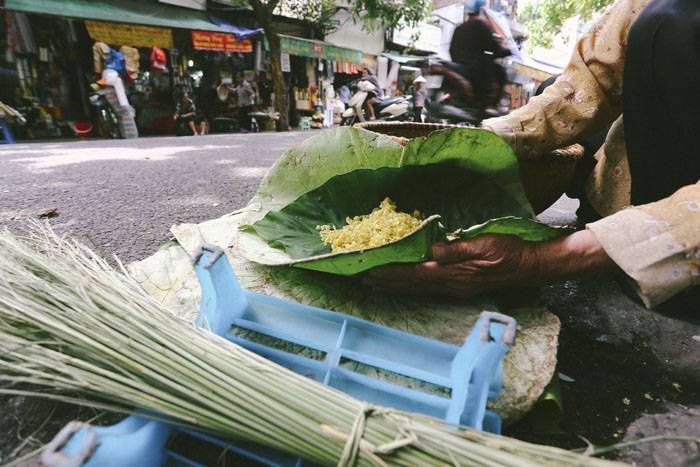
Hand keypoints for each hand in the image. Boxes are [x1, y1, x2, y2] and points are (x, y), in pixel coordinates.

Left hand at [364, 230, 615, 297]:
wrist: (532, 266)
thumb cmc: (510, 252)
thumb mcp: (486, 244)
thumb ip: (458, 249)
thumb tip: (432, 250)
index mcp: (455, 274)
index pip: (416, 274)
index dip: (392, 273)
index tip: (371, 271)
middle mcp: (452, 285)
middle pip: (412, 285)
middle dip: (387, 283)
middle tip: (363, 281)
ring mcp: (457, 288)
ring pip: (419, 289)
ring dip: (396, 287)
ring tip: (376, 285)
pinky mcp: (462, 286)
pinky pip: (429, 289)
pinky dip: (412, 286)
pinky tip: (405, 285)